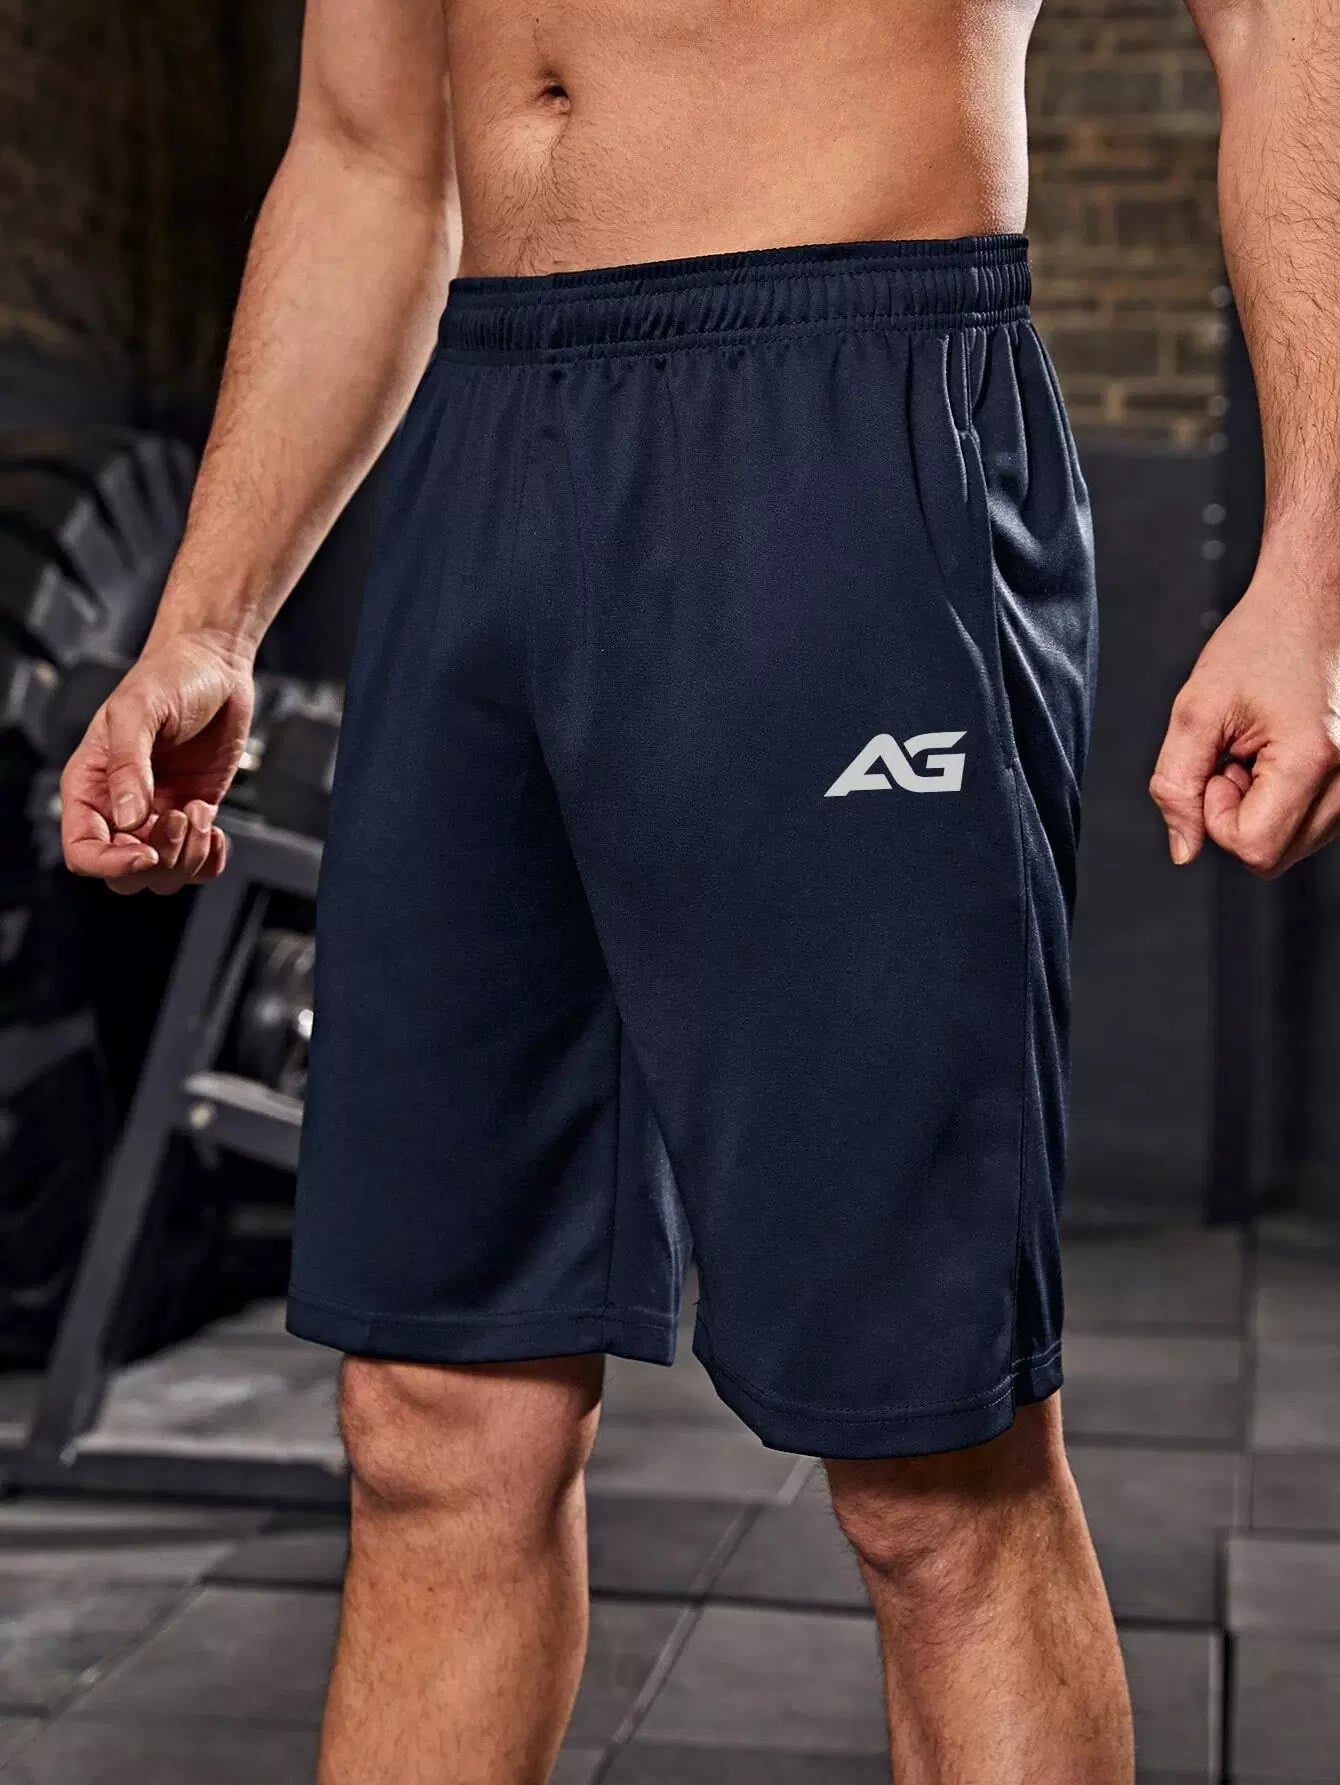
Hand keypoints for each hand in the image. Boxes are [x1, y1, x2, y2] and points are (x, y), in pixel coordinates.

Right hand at [60, 631, 254, 894]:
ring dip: (189, 856)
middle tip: (183, 814)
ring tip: (201, 809)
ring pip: (164, 876)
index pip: (83, 852)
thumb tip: (129, 819)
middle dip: (160, 859)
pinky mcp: (195, 814)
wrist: (213, 666)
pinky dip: (211, 861)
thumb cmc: (167, 678)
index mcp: (90, 787)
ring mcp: (159, 816)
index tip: (147, 853)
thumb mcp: (139, 710)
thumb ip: (130, 764)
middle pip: (126, 874)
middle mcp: (119, 810)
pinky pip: (198, 865)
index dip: (111, 864)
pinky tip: (218, 830)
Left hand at [1150, 559, 1339, 876]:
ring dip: (1262, 808)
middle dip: (1238, 815)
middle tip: (1237, 755)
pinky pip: (1312, 824)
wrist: (1316, 603)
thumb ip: (1176, 784)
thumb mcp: (1196, 708)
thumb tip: (1184, 848)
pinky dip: (1285, 801)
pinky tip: (1280, 755)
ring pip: (1294, 845)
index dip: (1216, 817)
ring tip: (1260, 749)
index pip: (1254, 849)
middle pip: (1274, 856)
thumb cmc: (1262, 641)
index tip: (1218, 767)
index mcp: (1313, 759)